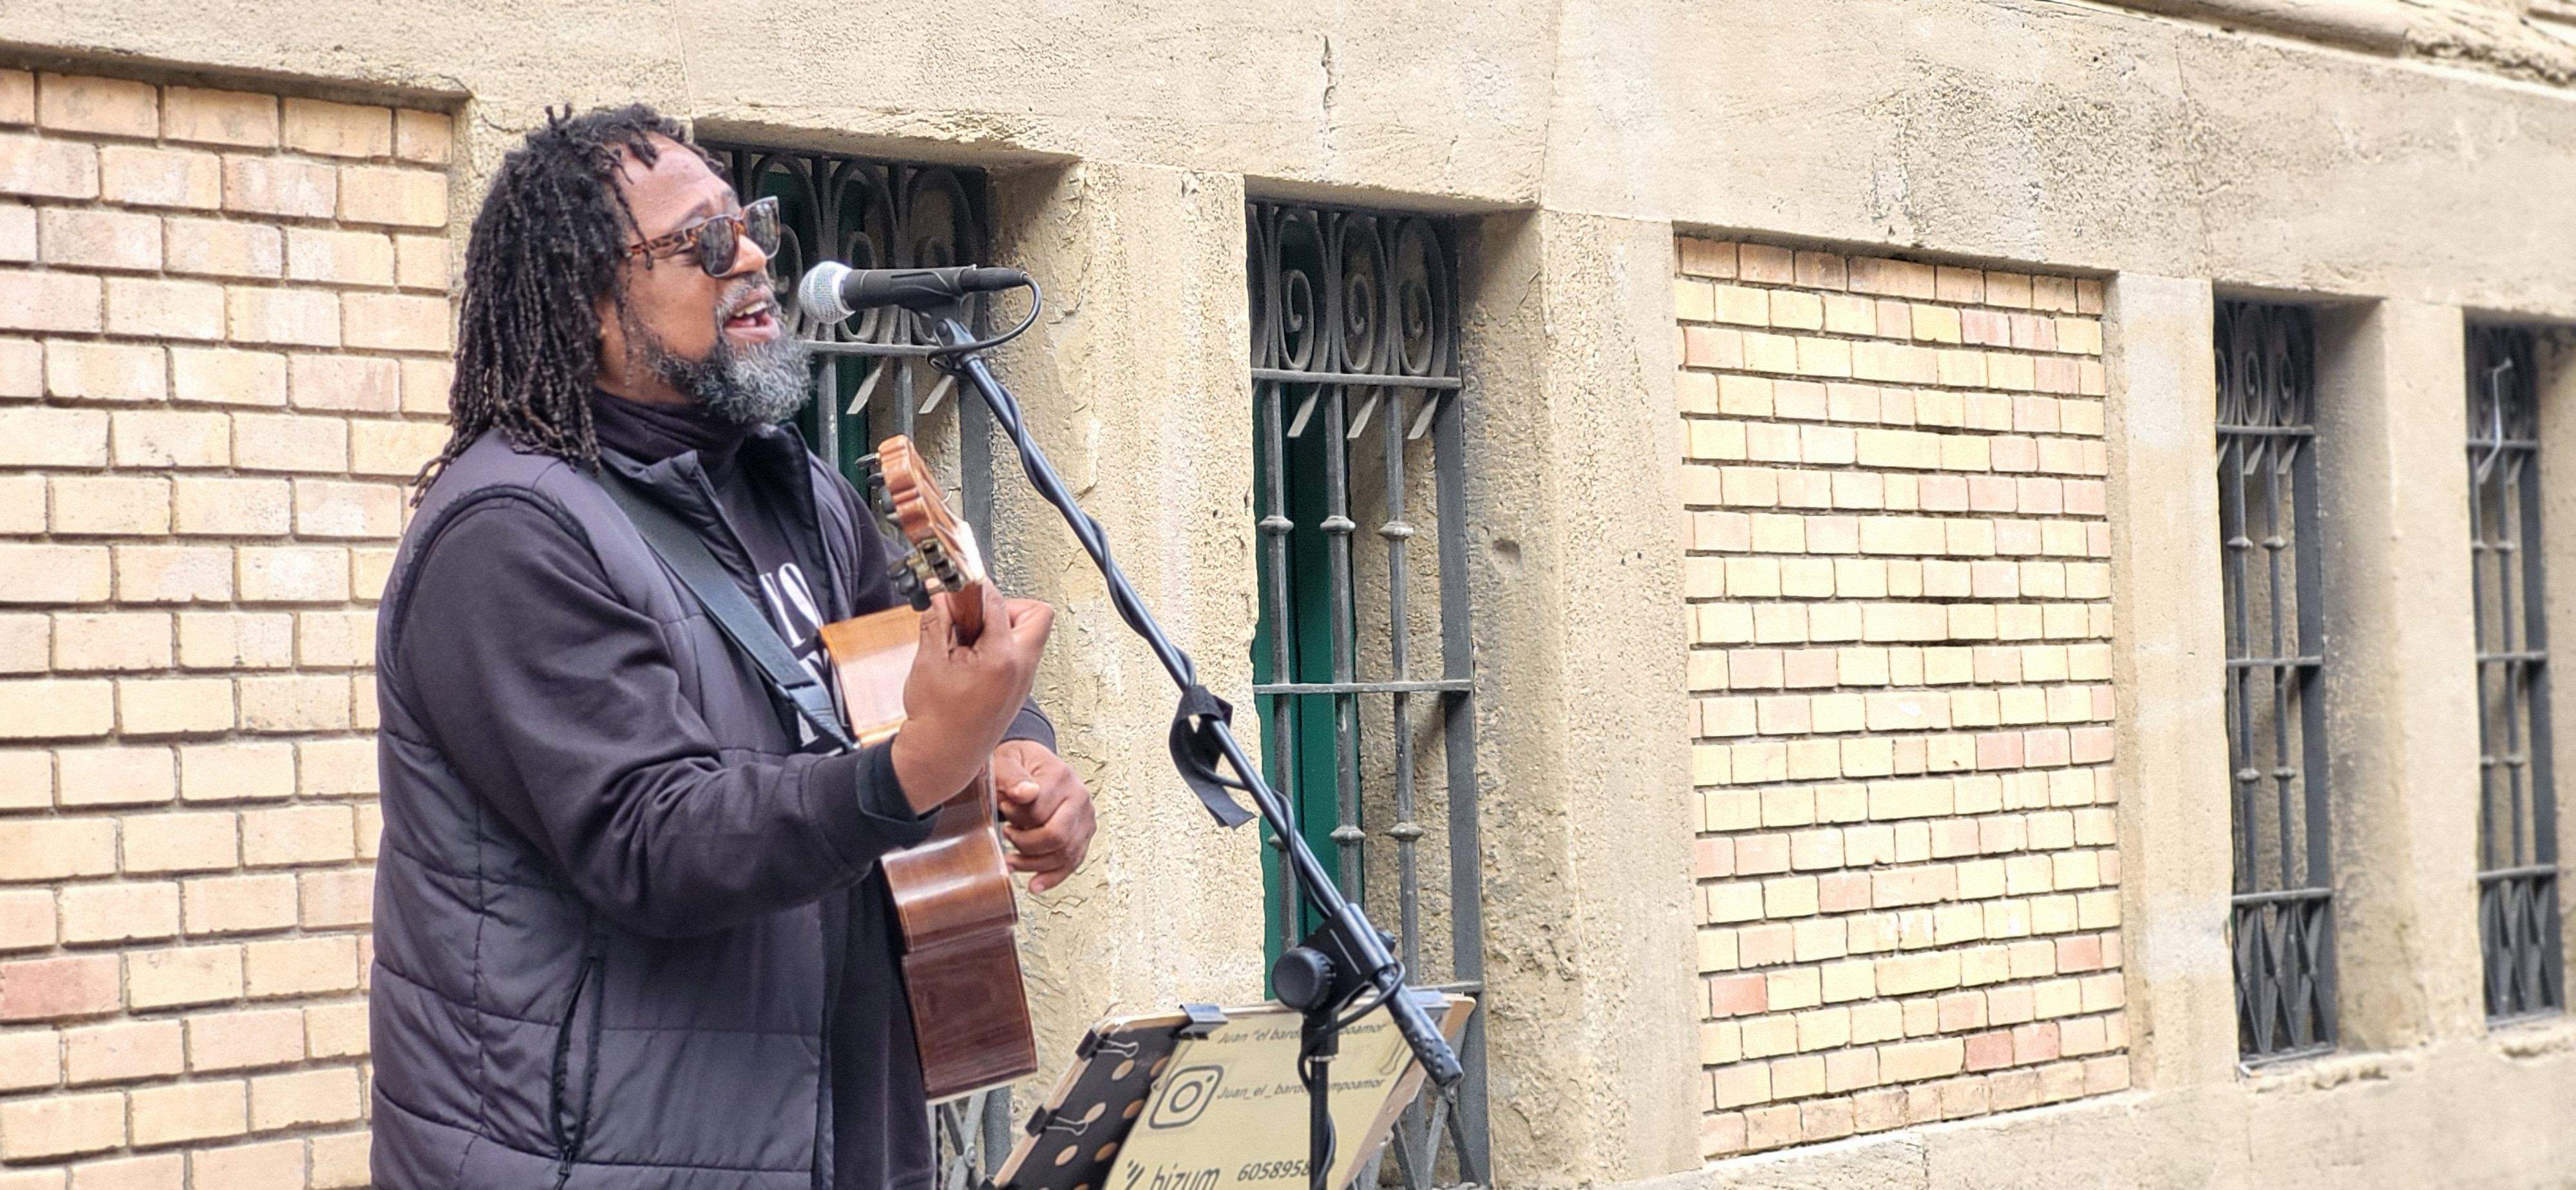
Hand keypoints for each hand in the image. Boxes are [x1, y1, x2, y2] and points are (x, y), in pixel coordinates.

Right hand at [889, 585, 1053, 814]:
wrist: (942, 757)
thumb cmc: (936, 720)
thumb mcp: (927, 660)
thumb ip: (936, 619)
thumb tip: (941, 594)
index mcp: (1002, 657)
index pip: (997, 601)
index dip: (974, 588)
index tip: (959, 587)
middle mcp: (1022, 667)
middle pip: (1037, 614)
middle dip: (1006, 605)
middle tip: (976, 615)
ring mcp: (1024, 680)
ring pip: (1030, 634)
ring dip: (1003, 626)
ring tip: (970, 640)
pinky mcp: (1018, 688)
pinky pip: (1020, 654)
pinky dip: (1000, 647)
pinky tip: (972, 658)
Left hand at [990, 740, 1095, 893]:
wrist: (1032, 763)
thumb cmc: (1018, 763)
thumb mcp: (1007, 762)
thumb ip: (1013, 777)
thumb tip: (1025, 794)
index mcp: (1061, 776)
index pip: (1039, 812)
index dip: (1016, 818)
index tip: (1003, 808)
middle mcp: (1080, 796)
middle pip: (1057, 836)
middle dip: (1026, 845)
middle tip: (1007, 835)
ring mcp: (1086, 816)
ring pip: (1065, 854)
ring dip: (1034, 864)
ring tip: (1011, 861)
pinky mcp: (1085, 832)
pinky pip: (1073, 861)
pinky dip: (1053, 877)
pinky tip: (1035, 884)